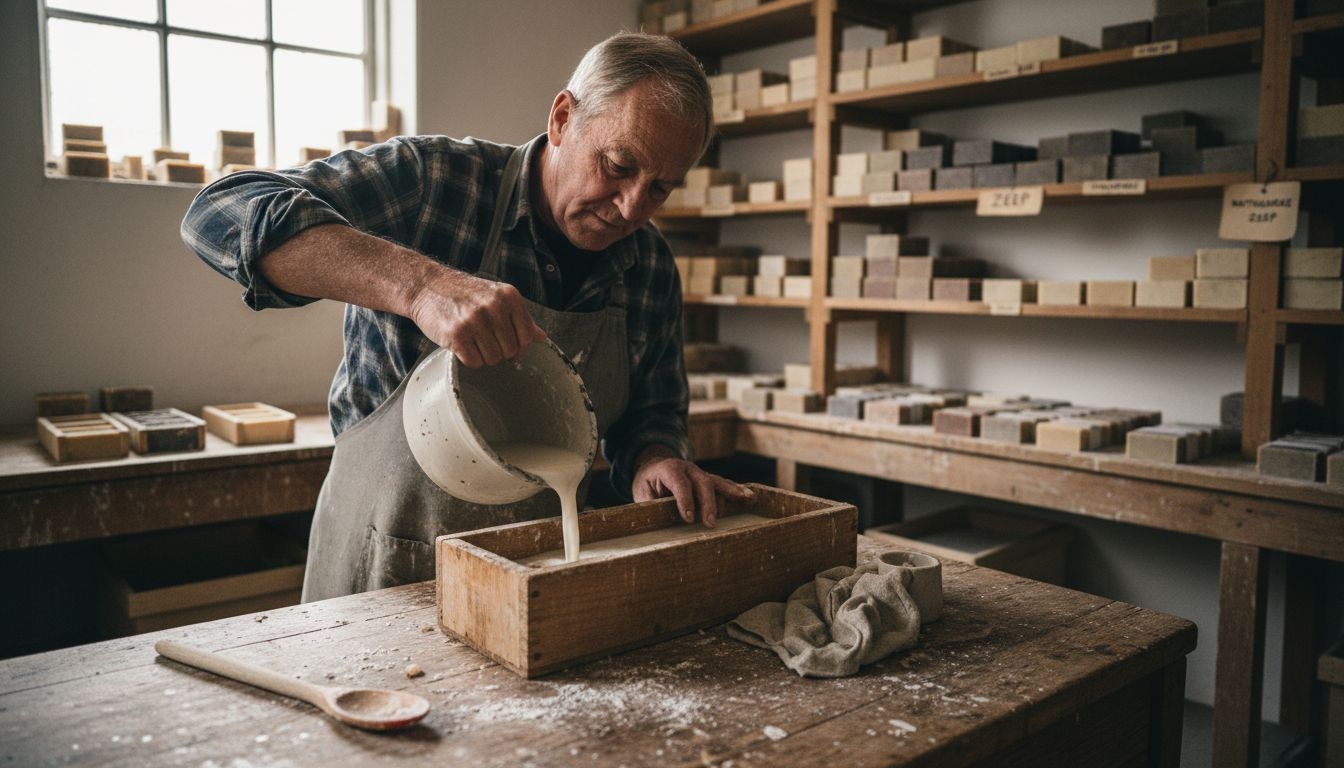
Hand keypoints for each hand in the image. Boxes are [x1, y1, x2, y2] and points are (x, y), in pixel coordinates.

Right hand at [408, 267, 545, 367]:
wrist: (427, 287)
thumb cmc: (464, 294)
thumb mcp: (497, 298)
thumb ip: (520, 318)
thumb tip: (541, 337)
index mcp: (510, 297)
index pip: (527, 338)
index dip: (517, 346)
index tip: (505, 343)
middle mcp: (495, 307)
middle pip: (510, 351)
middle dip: (497, 351)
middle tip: (482, 338)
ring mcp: (475, 321)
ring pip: (493, 359)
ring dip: (482, 355)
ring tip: (471, 339)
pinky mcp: (457, 335)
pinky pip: (474, 362)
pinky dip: (467, 358)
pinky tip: (461, 343)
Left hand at [632, 446, 754, 527]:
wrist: (653, 468)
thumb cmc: (648, 483)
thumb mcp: (642, 493)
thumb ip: (652, 505)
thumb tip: (660, 521)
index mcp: (669, 469)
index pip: (680, 484)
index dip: (685, 500)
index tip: (689, 518)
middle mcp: (687, 468)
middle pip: (702, 482)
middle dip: (708, 502)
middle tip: (710, 523)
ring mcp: (699, 472)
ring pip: (716, 481)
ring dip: (731, 491)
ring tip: (745, 499)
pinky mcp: (707, 479)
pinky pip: (722, 483)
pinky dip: (735, 489)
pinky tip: (748, 496)